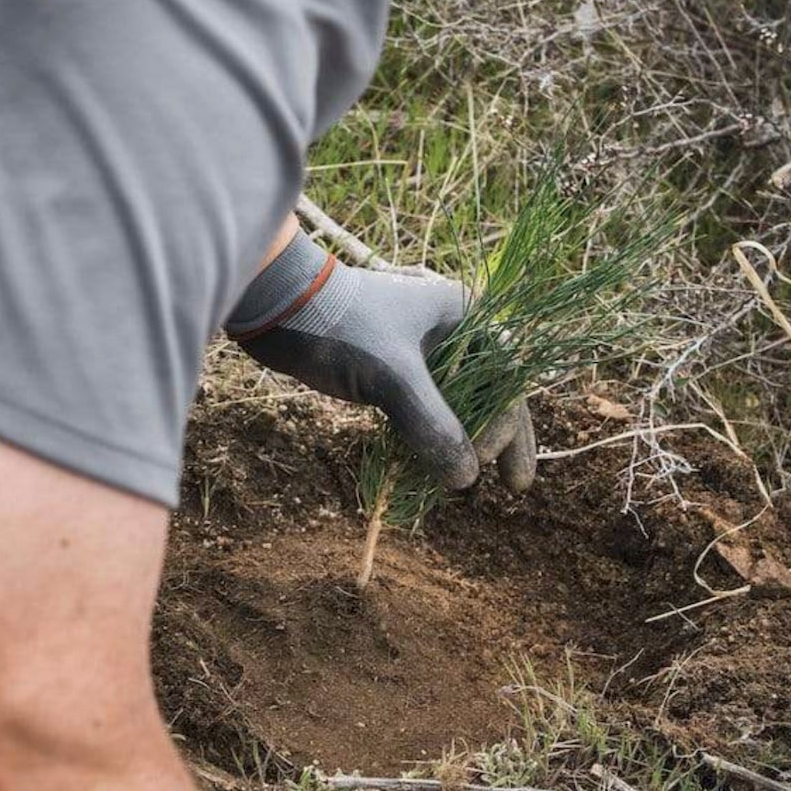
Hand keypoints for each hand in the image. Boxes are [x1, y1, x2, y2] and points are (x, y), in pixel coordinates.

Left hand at [229, 228, 535, 492]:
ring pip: (458, 402)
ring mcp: (420, 350)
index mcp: (464, 316)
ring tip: (475, 483)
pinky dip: (432, 435)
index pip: (507, 377)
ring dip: (466, 441)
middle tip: (514, 487)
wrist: (276, 304)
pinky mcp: (390, 367)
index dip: (507, 423)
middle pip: (493, 392)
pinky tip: (436, 469)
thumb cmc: (340, 325)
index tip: (485, 460)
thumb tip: (466, 480)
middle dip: (501, 438)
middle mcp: (450, 330)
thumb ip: (432, 425)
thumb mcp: (392, 376)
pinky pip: (425, 407)